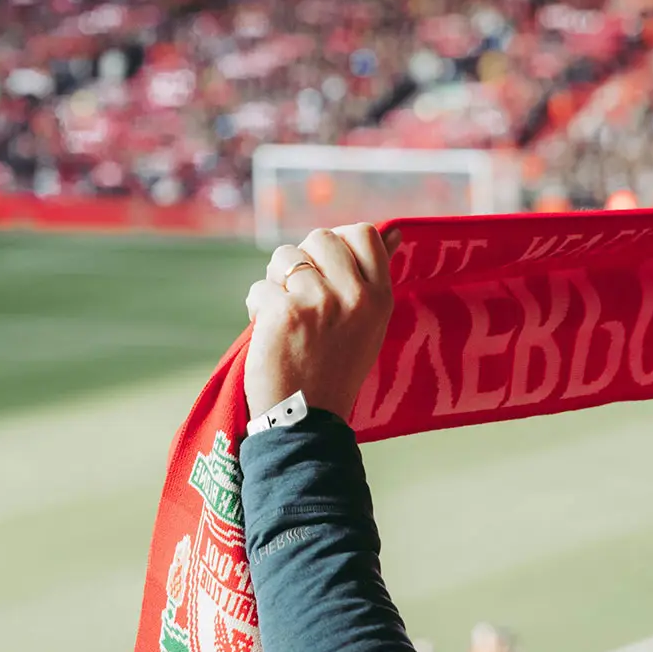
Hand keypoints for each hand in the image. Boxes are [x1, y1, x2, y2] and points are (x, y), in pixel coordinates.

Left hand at [245, 224, 394, 420]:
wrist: (306, 420)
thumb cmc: (335, 370)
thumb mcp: (369, 324)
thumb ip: (373, 278)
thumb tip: (395, 231)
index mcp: (380, 297)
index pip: (365, 233)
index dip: (338, 244)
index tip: (325, 269)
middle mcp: (355, 295)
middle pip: (320, 237)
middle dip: (302, 260)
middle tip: (300, 294)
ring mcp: (319, 302)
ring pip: (284, 256)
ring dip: (275, 280)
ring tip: (284, 313)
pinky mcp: (284, 313)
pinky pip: (260, 287)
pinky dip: (256, 306)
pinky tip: (268, 331)